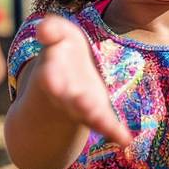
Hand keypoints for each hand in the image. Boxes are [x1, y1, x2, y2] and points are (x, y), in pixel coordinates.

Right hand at [30, 14, 131, 145]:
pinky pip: (106, 125)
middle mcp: (64, 95)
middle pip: (68, 101)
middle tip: (83, 105)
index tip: (50, 79)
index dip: (51, 77)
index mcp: (52, 73)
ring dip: (94, 119)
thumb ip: (52, 30)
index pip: (50, 75)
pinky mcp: (97, 114)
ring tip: (105, 124)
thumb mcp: (59, 36)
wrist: (67, 79)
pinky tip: (126, 139)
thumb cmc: (63, 53)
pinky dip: (115, 132)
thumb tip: (42, 29)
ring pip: (86, 115)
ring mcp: (81, 107)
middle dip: (75, 103)